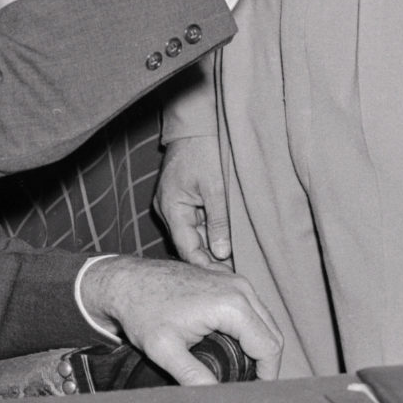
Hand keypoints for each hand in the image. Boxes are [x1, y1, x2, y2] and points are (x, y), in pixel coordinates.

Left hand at [77, 255, 280, 384]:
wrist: (126, 280)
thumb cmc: (142, 311)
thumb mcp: (164, 350)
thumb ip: (193, 377)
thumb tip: (217, 401)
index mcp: (232, 305)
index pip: (269, 348)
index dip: (266, 377)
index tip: (253, 396)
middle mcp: (241, 288)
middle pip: (273, 334)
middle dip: (266, 364)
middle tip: (249, 389)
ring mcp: (235, 281)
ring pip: (265, 321)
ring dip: (260, 347)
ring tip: (244, 375)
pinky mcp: (228, 280)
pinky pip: (253, 310)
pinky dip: (252, 331)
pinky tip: (236, 351)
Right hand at [156, 134, 232, 267]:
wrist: (194, 125)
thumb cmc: (204, 150)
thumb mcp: (216, 186)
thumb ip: (219, 221)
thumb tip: (223, 253)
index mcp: (171, 207)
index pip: (186, 248)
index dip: (205, 265)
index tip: (225, 277)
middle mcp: (168, 210)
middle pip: (189, 244)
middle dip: (210, 258)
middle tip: (234, 274)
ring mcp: (173, 205)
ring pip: (193, 235)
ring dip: (211, 246)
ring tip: (234, 262)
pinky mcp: (182, 201)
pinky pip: (195, 223)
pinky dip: (209, 232)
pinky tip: (226, 242)